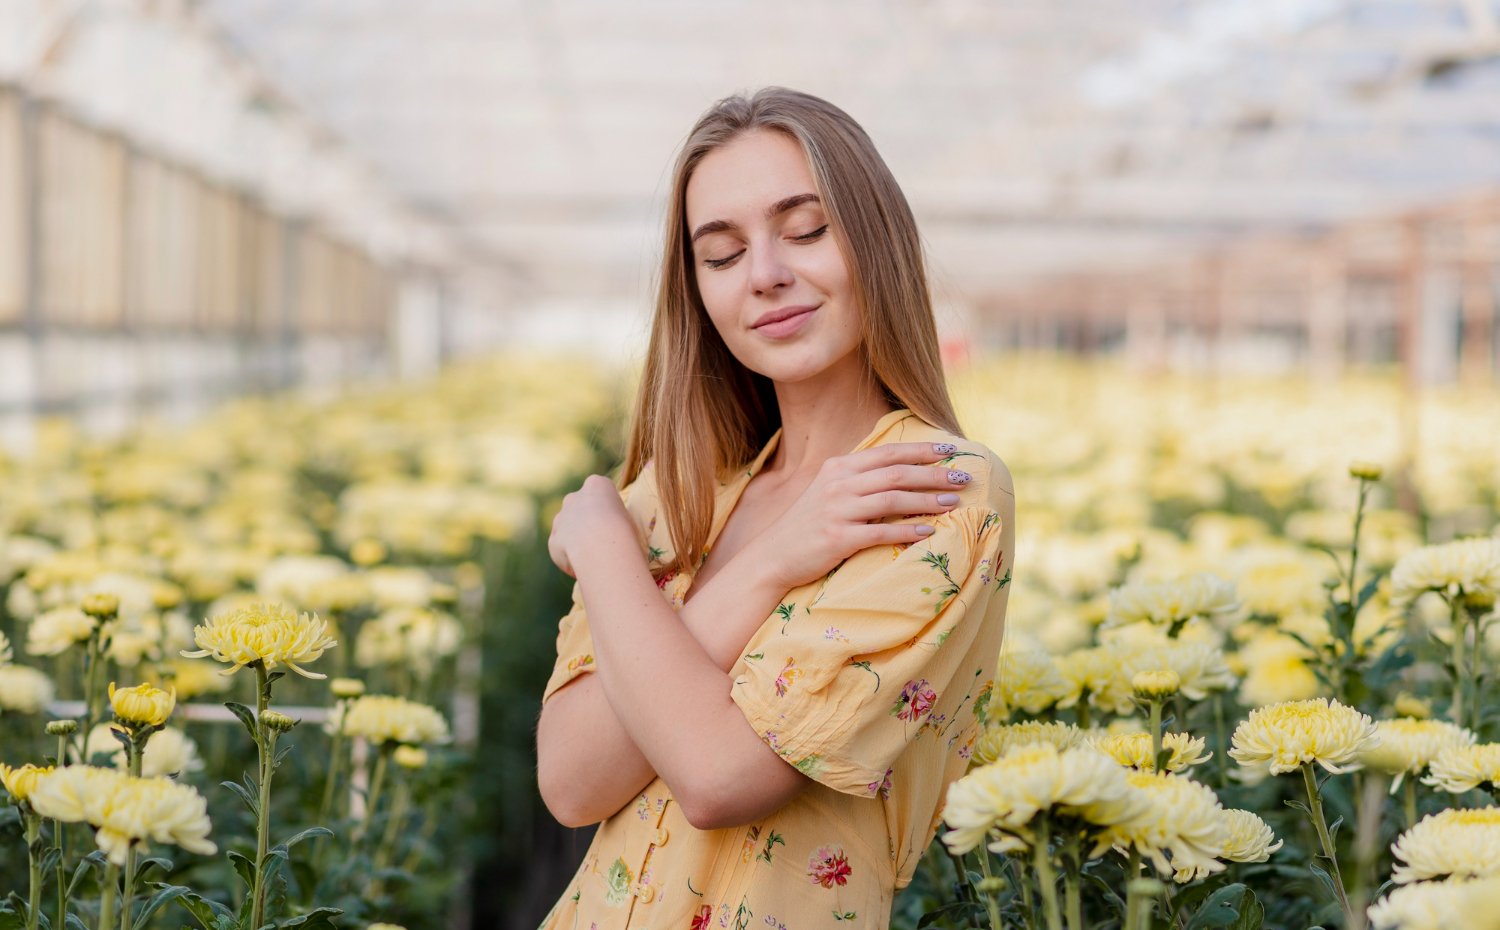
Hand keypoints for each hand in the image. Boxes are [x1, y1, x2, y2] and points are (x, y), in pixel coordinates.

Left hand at [548, 474, 635, 578]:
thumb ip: (611, 516)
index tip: (615, 524)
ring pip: (568, 529)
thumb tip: (607, 529)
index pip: (600, 492)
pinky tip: (585, 566)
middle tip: (602, 540)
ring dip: (577, 540)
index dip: (607, 510)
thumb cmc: (623, 529)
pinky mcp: (553, 540)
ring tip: (595, 556)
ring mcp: (560, 518)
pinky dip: (571, 557)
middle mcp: (574, 498)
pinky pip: (562, 549)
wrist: (601, 545)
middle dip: (586, 522)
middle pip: (579, 508)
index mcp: (595, 485)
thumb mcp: (626, 516)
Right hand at [751, 441, 973, 591]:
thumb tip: (900, 470)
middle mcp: (839, 484)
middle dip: (934, 474)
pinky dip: (908, 530)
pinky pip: (881, 531)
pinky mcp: (838, 538)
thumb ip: (859, 478)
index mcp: (839, 466)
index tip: (951, 450)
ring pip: (893, 499)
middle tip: (964, 478)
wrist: (774, 556)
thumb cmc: (809, 524)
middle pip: (897, 473)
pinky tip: (928, 531)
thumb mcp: (829, 490)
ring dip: (928, 500)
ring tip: (954, 502)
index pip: (889, 452)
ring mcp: (837, 510)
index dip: (922, 450)